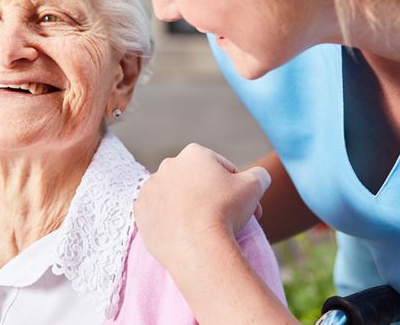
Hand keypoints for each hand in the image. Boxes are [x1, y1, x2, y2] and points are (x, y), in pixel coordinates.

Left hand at [135, 144, 269, 264]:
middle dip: (214, 196)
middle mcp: (167, 165)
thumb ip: (259, 174)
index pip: (223, 168)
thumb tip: (258, 175)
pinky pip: (159, 213)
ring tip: (206, 226)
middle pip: (198, 181)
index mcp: (193, 154)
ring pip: (177, 197)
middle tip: (229, 218)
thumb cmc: (226, 210)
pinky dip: (171, 221)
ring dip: (190, 207)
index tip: (247, 206)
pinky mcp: (140, 210)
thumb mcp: (255, 186)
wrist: (196, 244)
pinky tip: (185, 232)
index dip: (239, 187)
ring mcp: (150, 188)